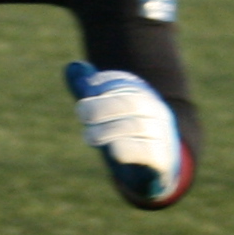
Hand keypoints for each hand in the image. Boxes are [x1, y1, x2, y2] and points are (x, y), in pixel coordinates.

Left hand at [65, 61, 194, 208]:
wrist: (154, 169)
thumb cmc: (124, 135)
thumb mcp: (106, 112)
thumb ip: (89, 91)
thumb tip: (72, 65)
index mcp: (145, 97)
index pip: (127, 83)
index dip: (104, 83)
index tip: (87, 89)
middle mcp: (156, 113)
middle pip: (130, 103)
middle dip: (101, 106)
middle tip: (81, 114)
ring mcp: (161, 136)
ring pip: (135, 127)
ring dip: (106, 130)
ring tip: (89, 136)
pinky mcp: (160, 160)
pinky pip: (145, 152)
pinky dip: (125, 149)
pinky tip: (113, 151)